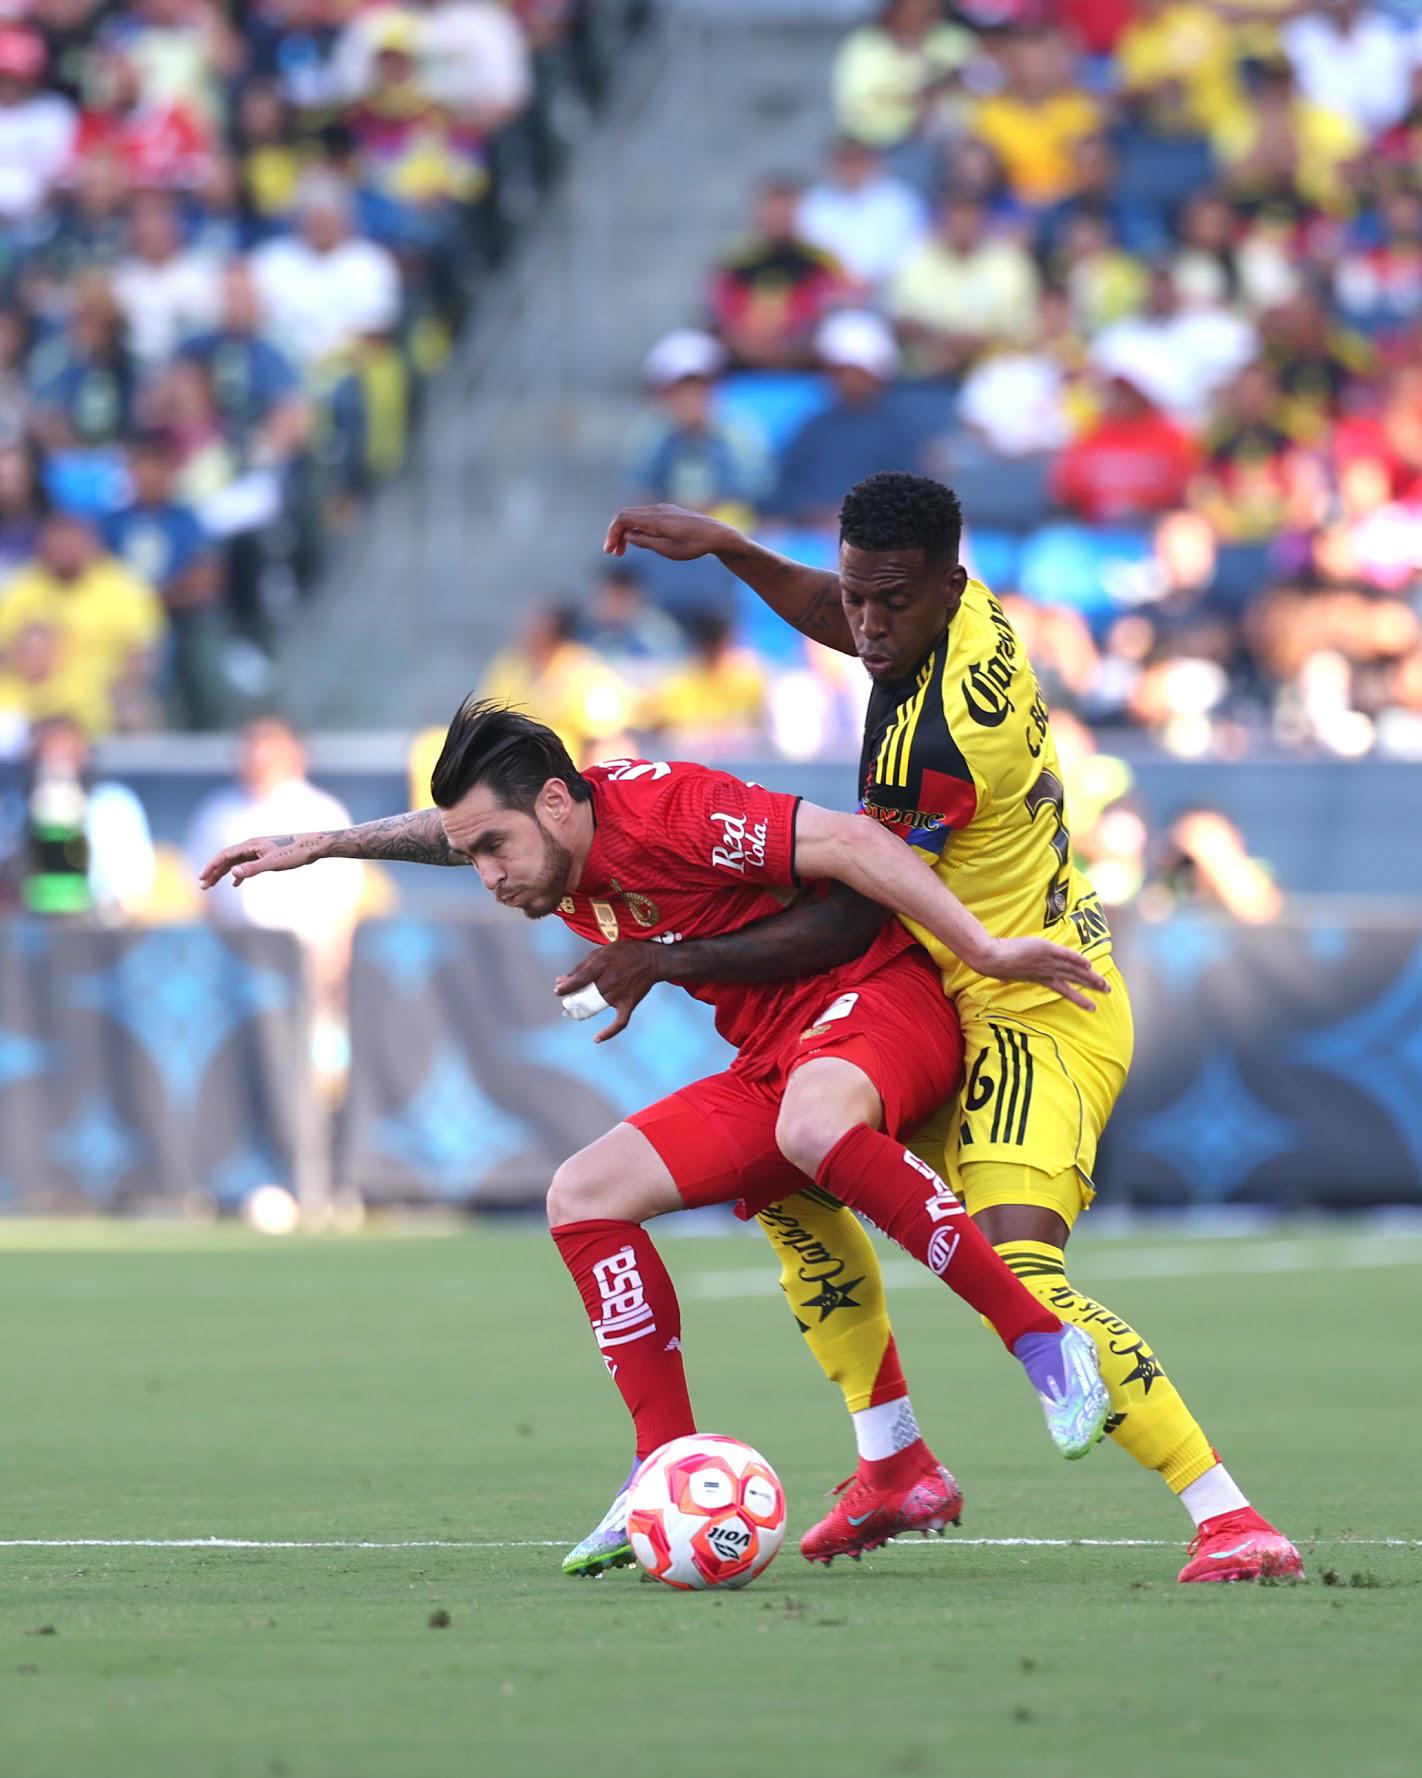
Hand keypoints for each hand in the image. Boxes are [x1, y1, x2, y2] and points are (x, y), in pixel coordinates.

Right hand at [199, 832, 326, 889]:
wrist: (313, 846)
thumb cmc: (294, 853)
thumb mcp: (272, 863)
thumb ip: (252, 868)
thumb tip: (231, 872)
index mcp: (250, 845)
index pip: (224, 855)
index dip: (211, 866)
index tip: (202, 878)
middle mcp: (252, 846)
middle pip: (227, 859)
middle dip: (213, 872)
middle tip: (203, 886)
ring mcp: (258, 850)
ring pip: (235, 862)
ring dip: (223, 873)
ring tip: (212, 885)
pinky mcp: (266, 855)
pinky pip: (246, 864)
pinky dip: (238, 873)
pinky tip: (235, 883)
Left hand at [555, 939, 664, 1042]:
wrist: (653, 960)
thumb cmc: (625, 952)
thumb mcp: (602, 951)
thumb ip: (581, 966)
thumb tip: (561, 980)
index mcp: (603, 965)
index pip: (580, 979)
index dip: (567, 987)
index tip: (557, 992)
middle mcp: (610, 980)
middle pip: (586, 996)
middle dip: (573, 1001)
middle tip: (568, 1002)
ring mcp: (620, 994)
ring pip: (596, 1007)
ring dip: (583, 1012)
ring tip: (575, 1012)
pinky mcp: (629, 1004)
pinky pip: (619, 1022)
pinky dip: (609, 1032)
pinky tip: (596, 1039)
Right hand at [603, 504, 738, 562]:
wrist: (717, 535)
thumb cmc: (694, 545)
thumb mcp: (667, 549)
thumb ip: (645, 541)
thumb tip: (627, 535)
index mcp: (655, 518)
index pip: (622, 518)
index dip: (612, 534)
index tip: (610, 552)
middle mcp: (657, 510)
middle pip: (626, 515)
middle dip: (616, 534)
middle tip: (615, 553)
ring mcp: (663, 509)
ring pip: (635, 516)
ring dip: (626, 532)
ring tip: (624, 551)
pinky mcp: (668, 513)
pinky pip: (645, 517)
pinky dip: (636, 528)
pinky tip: (640, 542)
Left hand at [976, 936, 1110, 1011]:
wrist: (992, 959)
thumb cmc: (996, 966)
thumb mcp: (1005, 973)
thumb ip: (1008, 976)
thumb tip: (1001, 980)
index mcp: (1041, 978)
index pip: (1064, 989)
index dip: (1078, 998)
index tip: (1092, 1007)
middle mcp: (1047, 972)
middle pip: (1074, 979)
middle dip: (1091, 986)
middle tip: (1108, 991)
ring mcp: (1047, 961)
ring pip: (1073, 969)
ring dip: (1089, 975)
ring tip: (1104, 983)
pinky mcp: (1045, 950)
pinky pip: (1064, 955)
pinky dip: (1076, 958)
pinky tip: (1087, 963)